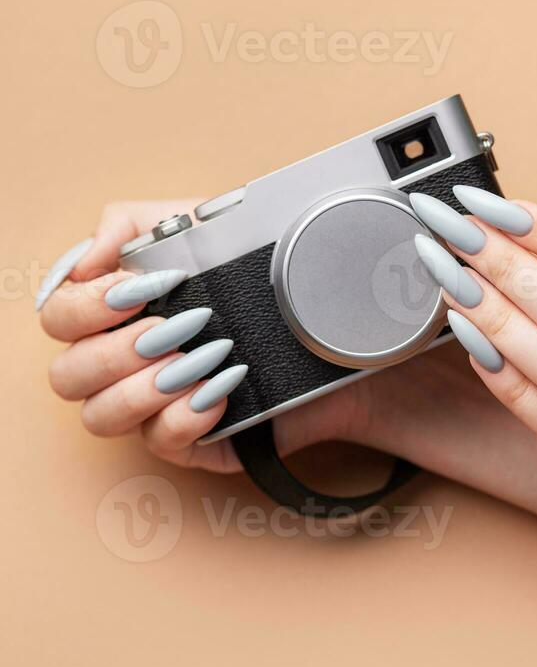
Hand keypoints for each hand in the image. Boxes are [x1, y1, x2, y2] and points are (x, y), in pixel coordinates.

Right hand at [38, 200, 516, 476]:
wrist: (346, 321)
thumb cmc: (273, 271)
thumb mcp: (207, 226)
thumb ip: (139, 222)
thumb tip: (90, 252)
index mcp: (121, 310)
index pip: (60, 316)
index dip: (85, 304)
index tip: (138, 287)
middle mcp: (129, 360)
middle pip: (67, 374)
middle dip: (114, 348)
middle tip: (170, 325)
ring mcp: (160, 404)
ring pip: (101, 417)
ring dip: (143, 385)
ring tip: (200, 356)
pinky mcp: (201, 439)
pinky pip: (163, 444)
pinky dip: (184, 417)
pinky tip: (220, 392)